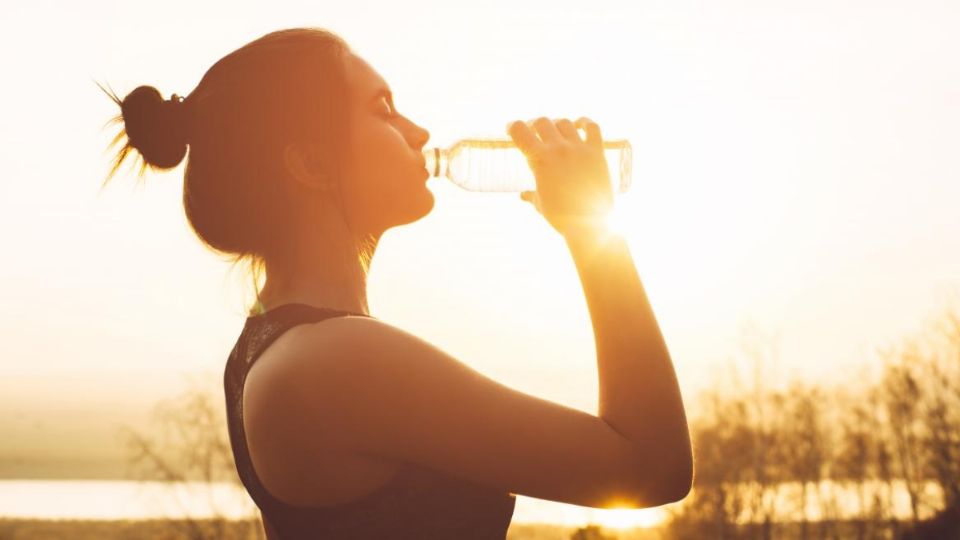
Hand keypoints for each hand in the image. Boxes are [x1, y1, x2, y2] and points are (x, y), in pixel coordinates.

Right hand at [508, 117, 613, 237]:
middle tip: (534, 133)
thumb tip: (523, 195)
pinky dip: (585, 123)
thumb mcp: (541, 205)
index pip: (520, 130)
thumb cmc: (561, 217)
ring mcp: (579, 149)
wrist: (588, 224)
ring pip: (564, 122)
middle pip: (542, 122)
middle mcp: (558, 149)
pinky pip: (592, 127)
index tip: (512, 129)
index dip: (513, 127)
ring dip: (557, 125)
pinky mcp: (597, 153)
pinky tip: (580, 125)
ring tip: (556, 134)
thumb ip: (531, 196)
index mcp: (539, 159)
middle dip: (535, 126)